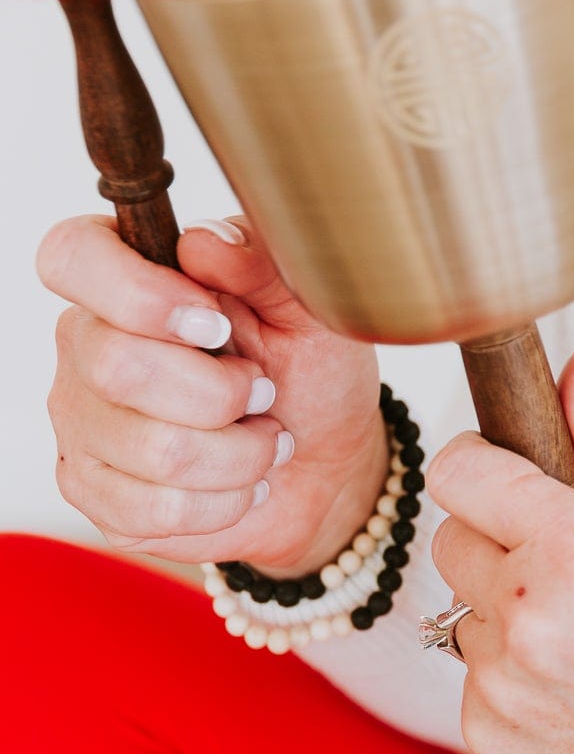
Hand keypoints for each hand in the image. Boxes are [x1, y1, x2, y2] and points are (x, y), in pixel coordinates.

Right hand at [41, 213, 387, 572]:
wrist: (322, 463)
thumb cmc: (308, 373)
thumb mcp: (309, 308)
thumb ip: (262, 263)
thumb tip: (206, 243)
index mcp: (124, 279)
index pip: (72, 257)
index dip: (140, 295)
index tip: (215, 325)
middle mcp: (85, 346)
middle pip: (117, 367)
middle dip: (221, 393)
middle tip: (263, 390)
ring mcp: (81, 423)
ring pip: (152, 450)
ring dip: (240, 454)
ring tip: (265, 440)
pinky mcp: (94, 493)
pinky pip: (156, 510)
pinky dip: (225, 502)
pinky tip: (242, 483)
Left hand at [428, 342, 573, 753]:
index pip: (459, 470)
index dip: (486, 466)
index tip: (513, 479)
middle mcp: (526, 620)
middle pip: (452, 540)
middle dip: (501, 543)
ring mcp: (501, 687)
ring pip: (462, 614)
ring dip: (507, 617)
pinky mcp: (489, 740)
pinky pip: (472, 681)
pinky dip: (513, 681)